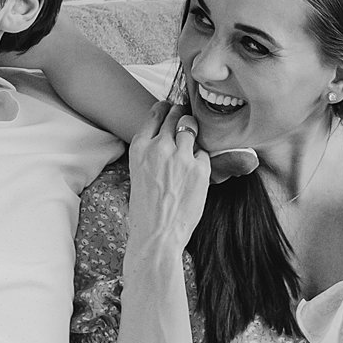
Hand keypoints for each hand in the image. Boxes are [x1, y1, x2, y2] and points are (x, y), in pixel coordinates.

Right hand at [125, 98, 211, 255]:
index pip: (156, 114)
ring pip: (192, 129)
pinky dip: (201, 160)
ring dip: (193, 134)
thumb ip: (151, 152)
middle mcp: (160, 147)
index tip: (170, 107)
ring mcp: (181, 156)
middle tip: (186, 120)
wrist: (157, 235)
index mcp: (140, 148)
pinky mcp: (200, 168)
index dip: (166, 108)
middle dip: (182, 116)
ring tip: (191, 146)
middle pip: (176, 116)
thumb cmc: (145, 210)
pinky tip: (194, 173)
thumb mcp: (138, 173)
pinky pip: (204, 153)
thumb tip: (167, 137)